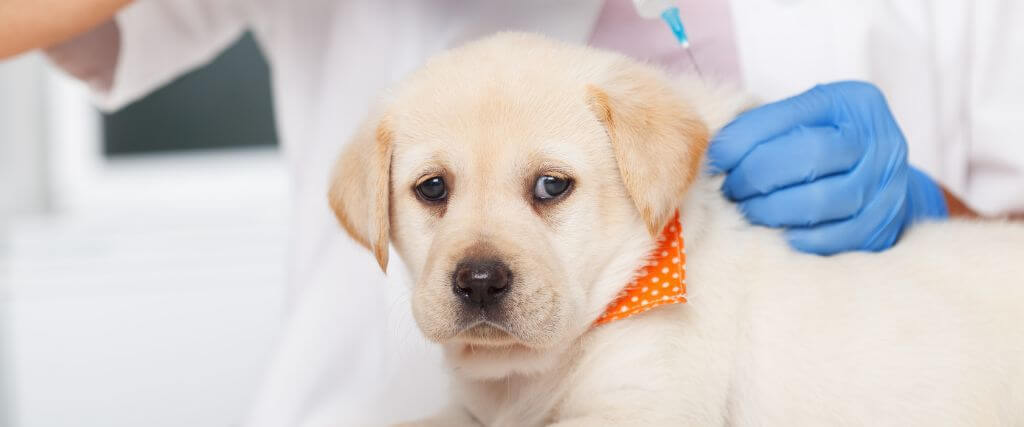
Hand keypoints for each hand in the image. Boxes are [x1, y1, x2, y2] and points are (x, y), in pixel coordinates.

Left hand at [708, 81, 947, 254]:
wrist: (878, 181)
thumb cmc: (824, 145)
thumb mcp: (802, 120)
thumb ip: (764, 128)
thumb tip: (713, 151)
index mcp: (852, 102)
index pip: (789, 116)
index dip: (744, 139)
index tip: (716, 158)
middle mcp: (879, 140)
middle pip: (810, 156)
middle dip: (757, 176)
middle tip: (732, 189)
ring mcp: (887, 185)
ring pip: (820, 201)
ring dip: (771, 210)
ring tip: (749, 210)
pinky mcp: (883, 226)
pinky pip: (834, 238)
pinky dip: (797, 237)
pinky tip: (777, 232)